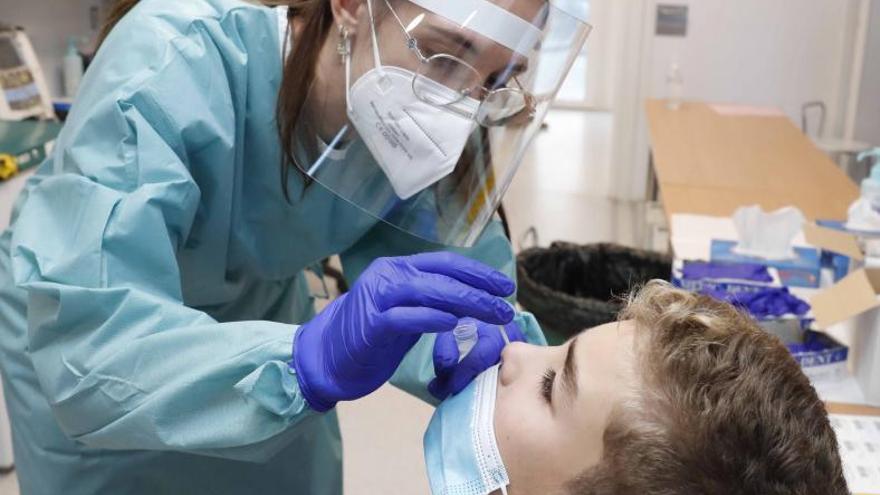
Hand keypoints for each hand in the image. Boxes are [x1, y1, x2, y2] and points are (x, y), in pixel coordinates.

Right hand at [291, 252, 515, 411]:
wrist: (327, 356)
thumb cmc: (371, 337)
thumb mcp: (406, 312)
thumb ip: (430, 301)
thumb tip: (471, 301)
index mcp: (397, 268)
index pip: (445, 263)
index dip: (477, 272)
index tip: (504, 285)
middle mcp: (388, 276)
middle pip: (442, 276)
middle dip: (479, 289)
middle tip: (506, 303)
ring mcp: (378, 298)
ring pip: (428, 291)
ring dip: (465, 302)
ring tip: (491, 313)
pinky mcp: (371, 324)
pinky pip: (406, 317)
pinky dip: (432, 318)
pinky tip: (454, 323)